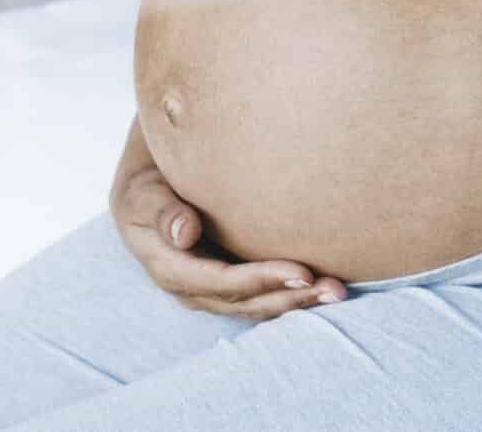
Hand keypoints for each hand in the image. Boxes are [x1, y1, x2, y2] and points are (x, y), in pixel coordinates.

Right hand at [110, 148, 349, 320]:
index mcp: (167, 266)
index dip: (258, 281)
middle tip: (333, 288)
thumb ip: (161, 211)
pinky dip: (290, 291)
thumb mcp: (143, 190)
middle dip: (289, 297)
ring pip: (256, 303)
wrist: (146, 180)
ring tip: (337, 290)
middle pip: (243, 301)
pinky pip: (260, 292)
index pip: (216, 282)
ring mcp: (209, 286)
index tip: (300, 272)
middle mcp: (189, 285)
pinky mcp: (227, 277)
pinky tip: (324, 284)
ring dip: (297, 300)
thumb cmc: (147, 179)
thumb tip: (185, 234)